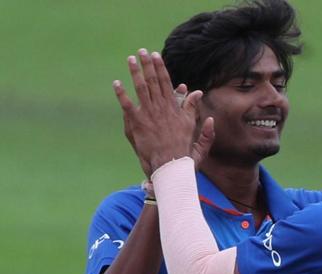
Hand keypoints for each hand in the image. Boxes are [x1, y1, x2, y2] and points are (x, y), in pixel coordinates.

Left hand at [113, 49, 213, 176]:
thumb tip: (198, 93)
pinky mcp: (137, 124)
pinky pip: (127, 105)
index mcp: (174, 108)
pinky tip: (116, 83)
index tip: (156, 56)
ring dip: (135, 72)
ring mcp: (148, 115)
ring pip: (141, 88)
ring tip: (130, 60)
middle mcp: (161, 108)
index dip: (161, 68)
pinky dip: (122, 94)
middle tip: (142, 52)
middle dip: (147, 65)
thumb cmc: (184, 152)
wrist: (171, 166)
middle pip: (153, 81)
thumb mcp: (193, 127)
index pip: (166, 83)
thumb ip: (193, 109)